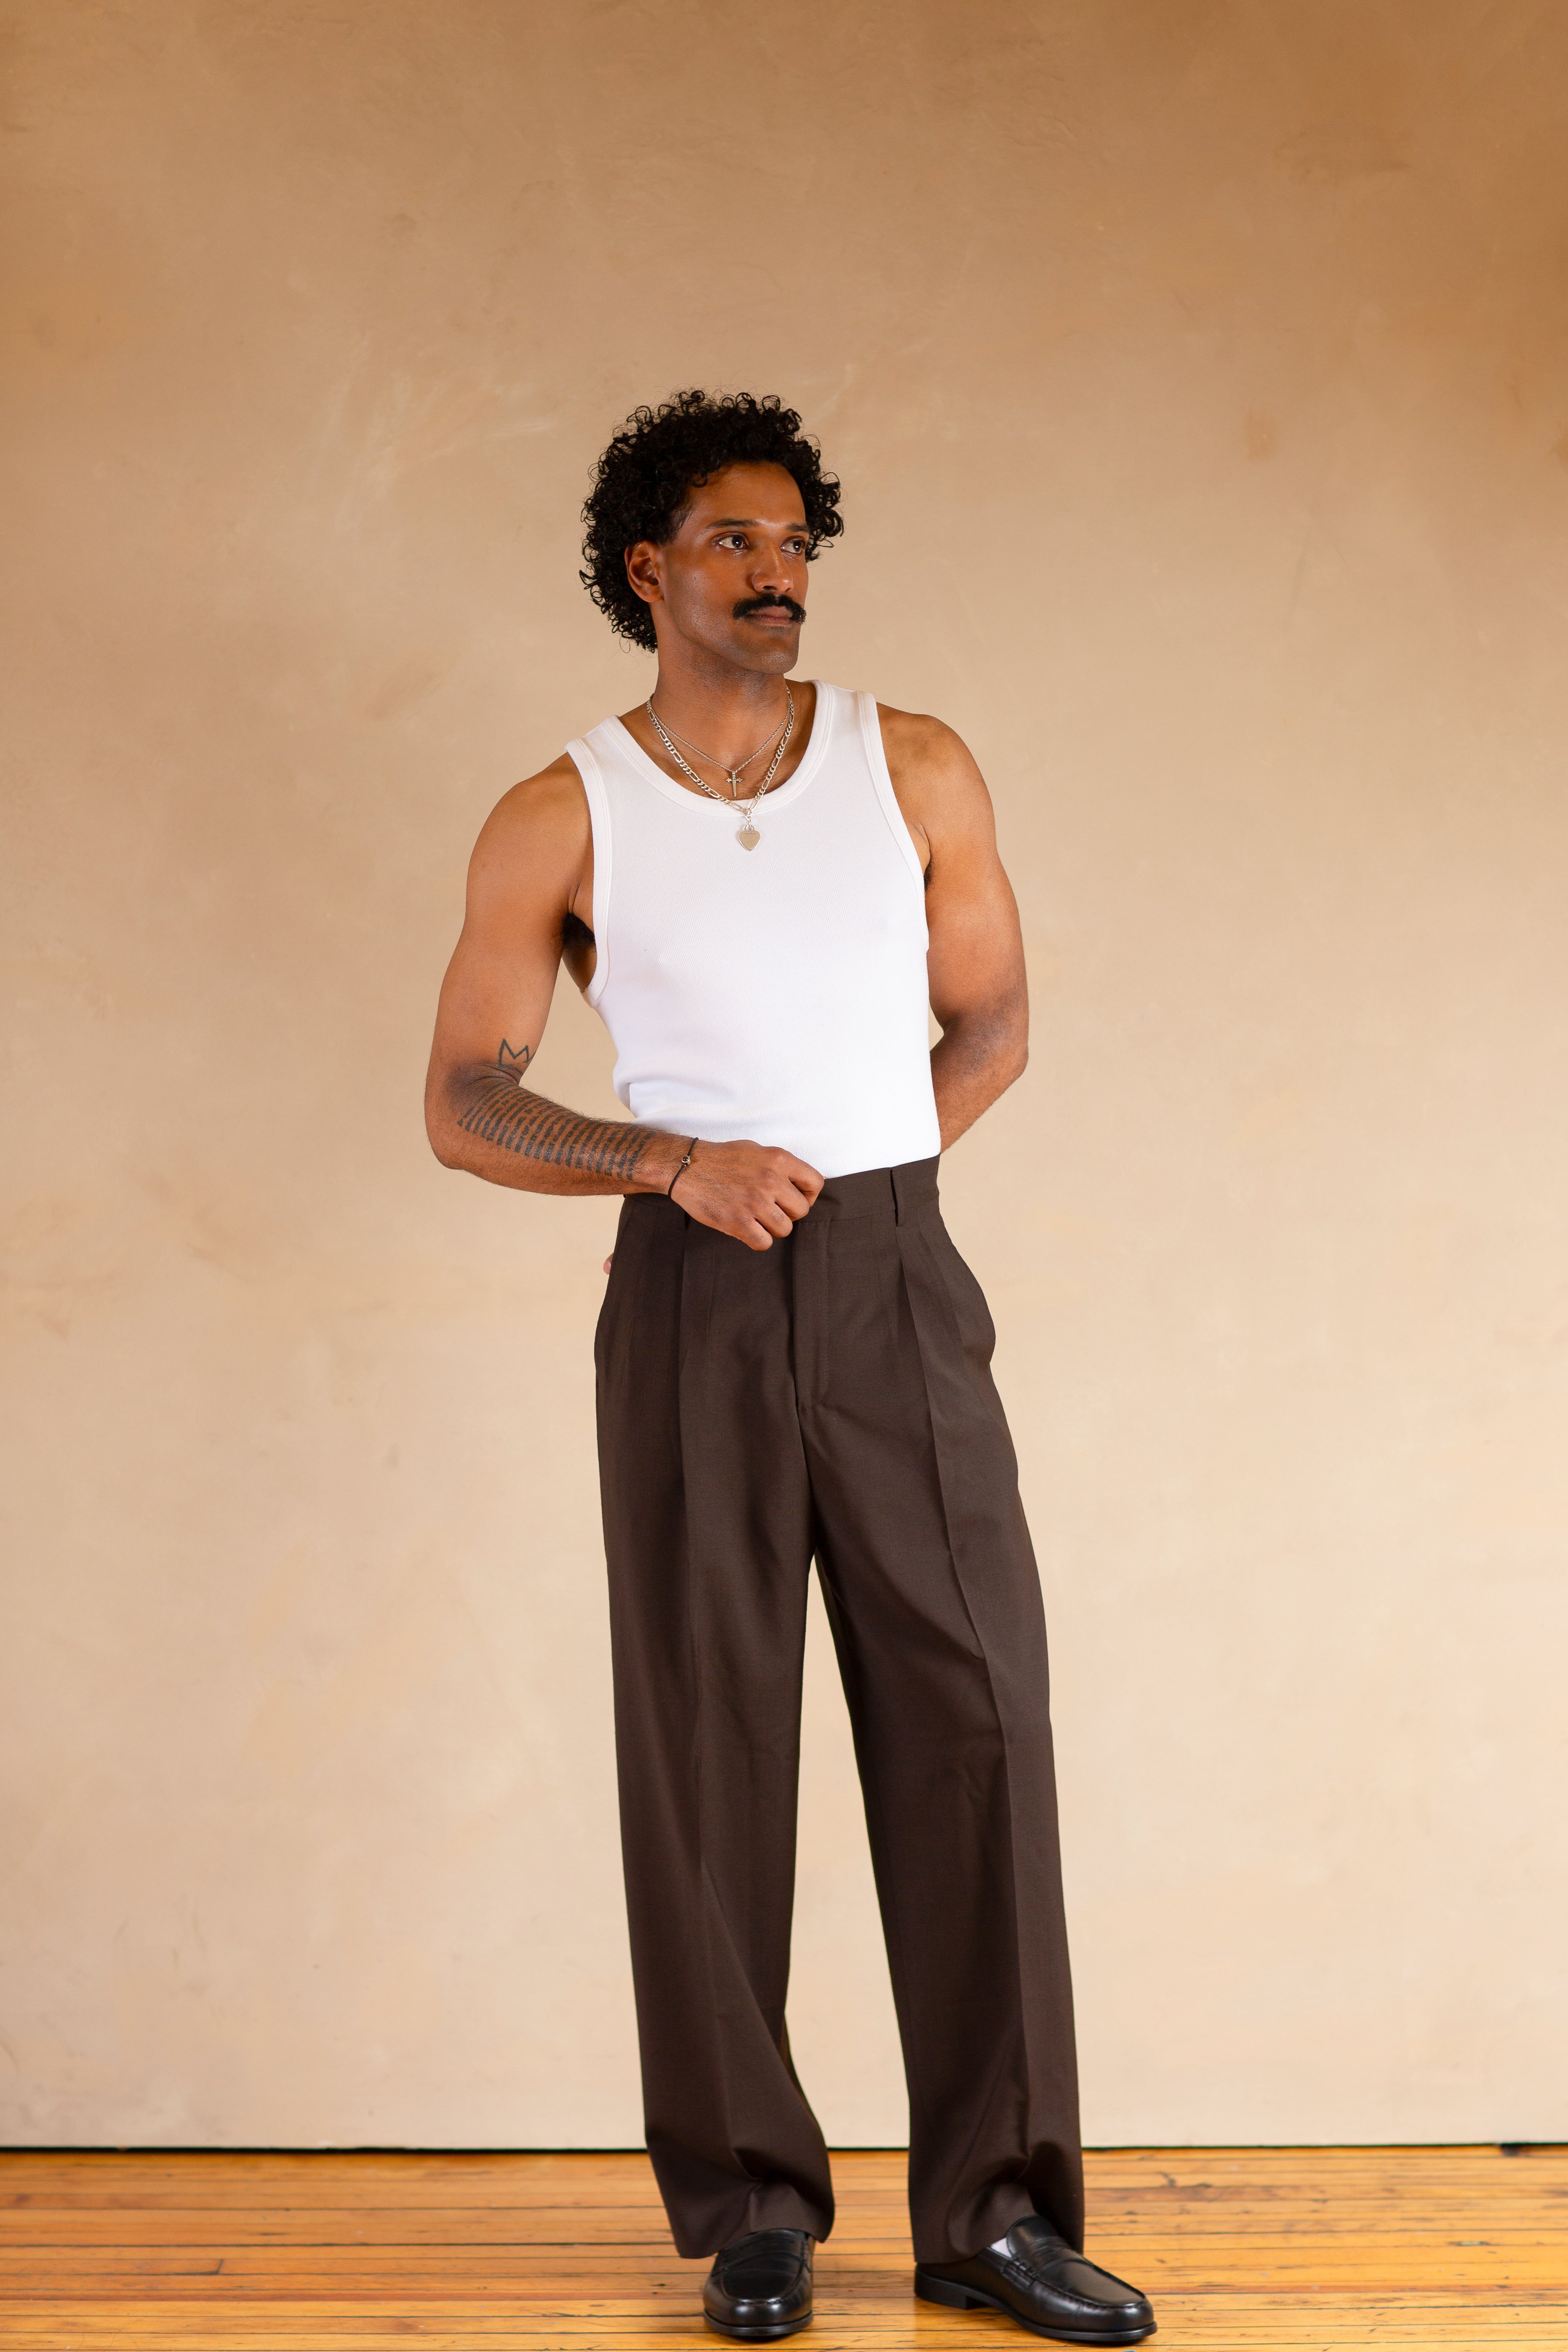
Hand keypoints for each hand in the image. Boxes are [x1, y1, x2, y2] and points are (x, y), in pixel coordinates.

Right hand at [666, 1138, 822, 1249]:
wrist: (686, 1166)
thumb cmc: (722, 1159)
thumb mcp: (757, 1150)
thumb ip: (781, 1166)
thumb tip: (803, 1183)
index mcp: (778, 1159)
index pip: (815, 1183)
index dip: (808, 1195)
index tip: (795, 1199)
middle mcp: (770, 1180)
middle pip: (801, 1211)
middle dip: (788, 1213)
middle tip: (771, 1210)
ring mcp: (754, 1202)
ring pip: (784, 1229)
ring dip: (773, 1227)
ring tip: (757, 1218)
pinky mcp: (737, 1222)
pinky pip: (764, 1243)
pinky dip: (758, 1239)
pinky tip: (747, 1229)